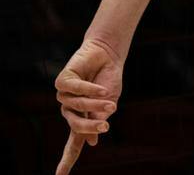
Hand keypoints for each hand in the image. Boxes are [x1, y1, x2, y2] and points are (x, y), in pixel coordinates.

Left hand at [53, 39, 121, 172]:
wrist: (108, 54)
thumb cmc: (109, 79)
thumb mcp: (109, 103)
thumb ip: (99, 120)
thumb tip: (91, 142)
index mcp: (81, 118)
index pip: (73, 144)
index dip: (67, 161)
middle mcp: (69, 109)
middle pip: (75, 127)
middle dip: (90, 127)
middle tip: (105, 128)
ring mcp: (64, 96)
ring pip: (76, 107)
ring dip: (94, 104)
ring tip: (110, 98)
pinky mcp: (62, 82)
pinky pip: (73, 90)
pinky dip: (89, 89)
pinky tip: (100, 87)